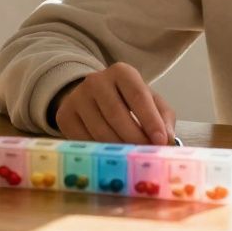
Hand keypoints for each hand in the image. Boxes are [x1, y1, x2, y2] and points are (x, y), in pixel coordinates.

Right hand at [54, 62, 176, 144]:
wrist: (94, 97)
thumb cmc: (129, 101)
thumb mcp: (150, 102)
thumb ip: (162, 118)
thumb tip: (167, 139)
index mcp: (121, 72)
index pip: (137, 96)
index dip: (150, 120)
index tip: (161, 141)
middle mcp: (96, 80)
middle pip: (116, 114)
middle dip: (135, 138)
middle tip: (146, 155)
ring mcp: (77, 97)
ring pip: (100, 131)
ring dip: (119, 149)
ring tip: (132, 159)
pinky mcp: (64, 115)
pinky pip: (84, 141)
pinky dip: (100, 152)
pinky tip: (111, 156)